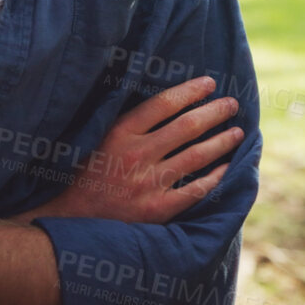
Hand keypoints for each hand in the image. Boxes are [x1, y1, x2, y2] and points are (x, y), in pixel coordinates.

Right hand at [15, 76, 243, 223]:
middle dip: (214, 111)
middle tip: (232, 103)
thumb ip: (127, 123)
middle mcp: (136, 155)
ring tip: (237, 132)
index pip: (164, 104)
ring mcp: (147, 184)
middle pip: (186, 126)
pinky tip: (227, 168)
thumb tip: (165, 103)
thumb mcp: (96, 139)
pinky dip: (215, 177)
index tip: (209, 83)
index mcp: (119, 133)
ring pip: (196, 156)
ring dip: (221, 142)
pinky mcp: (155, 209)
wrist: (66, 220)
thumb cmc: (81, 176)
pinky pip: (194, 190)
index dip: (191, 91)